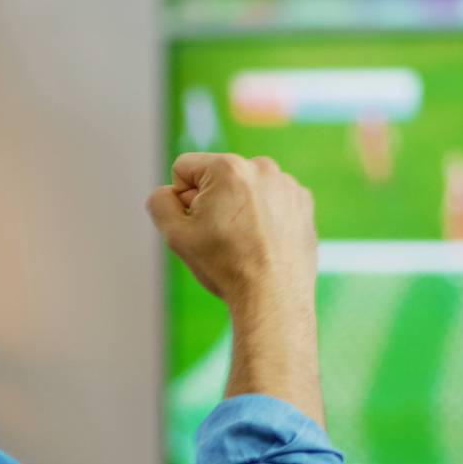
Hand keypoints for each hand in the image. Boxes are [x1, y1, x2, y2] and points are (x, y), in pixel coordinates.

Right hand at [146, 152, 316, 312]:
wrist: (274, 297)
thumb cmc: (225, 266)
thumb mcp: (175, 235)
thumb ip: (159, 202)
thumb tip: (169, 192)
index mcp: (227, 167)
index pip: (183, 169)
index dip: (181, 200)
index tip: (199, 226)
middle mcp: (261, 166)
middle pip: (216, 177)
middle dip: (212, 202)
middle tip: (222, 238)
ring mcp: (286, 183)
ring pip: (244, 188)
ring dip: (239, 208)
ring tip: (245, 242)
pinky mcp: (303, 201)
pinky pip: (271, 199)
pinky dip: (265, 215)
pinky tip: (265, 242)